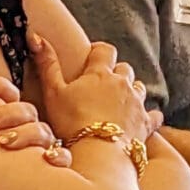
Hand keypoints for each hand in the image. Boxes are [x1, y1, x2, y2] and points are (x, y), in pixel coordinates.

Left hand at [0, 74, 71, 166]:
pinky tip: (47, 160)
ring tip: (3, 143)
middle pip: (24, 110)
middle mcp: (30, 127)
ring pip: (41, 132)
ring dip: (23, 134)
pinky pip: (63, 159)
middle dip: (4, 113)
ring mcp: (44, 145)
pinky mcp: (56, 165)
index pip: (8, 92)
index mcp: (13, 116)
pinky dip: (57, 156)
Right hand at [30, 34, 149, 143]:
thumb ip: (47, 64)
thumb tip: (36, 37)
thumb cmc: (72, 123)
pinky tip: (142, 120)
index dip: (99, 51)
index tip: (91, 56)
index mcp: (101, 74)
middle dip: (115, 73)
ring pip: (139, 88)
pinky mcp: (146, 122)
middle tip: (102, 84)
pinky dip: (149, 115)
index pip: (105, 50)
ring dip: (130, 91)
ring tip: (118, 101)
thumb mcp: (53, 93)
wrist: (98, 152)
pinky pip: (154, 115)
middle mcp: (123, 84)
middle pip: (124, 69)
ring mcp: (137, 103)